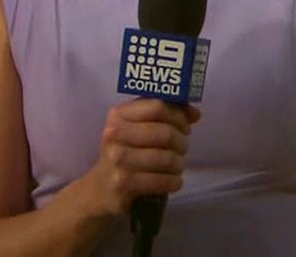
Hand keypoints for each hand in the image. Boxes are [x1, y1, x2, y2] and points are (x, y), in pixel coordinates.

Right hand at [85, 99, 200, 217]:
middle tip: (181, 148)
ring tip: (176, 166)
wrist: (100, 188)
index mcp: (118, 115)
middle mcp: (114, 134)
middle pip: (165, 133)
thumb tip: (195, 113)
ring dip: (179, 164)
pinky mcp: (124, 184)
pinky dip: (174, 181)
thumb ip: (165, 115)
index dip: (178, 116)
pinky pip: (163, 181)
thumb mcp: (138, 127)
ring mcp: (118, 160)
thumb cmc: (125, 151)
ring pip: (167, 158)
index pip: (157, 107)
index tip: (184, 126)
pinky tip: (173, 180)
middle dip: (181, 142)